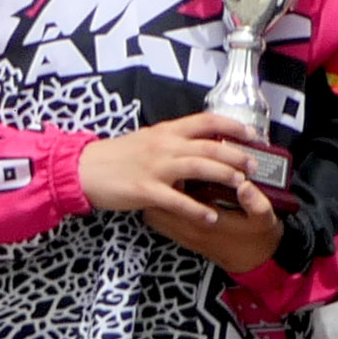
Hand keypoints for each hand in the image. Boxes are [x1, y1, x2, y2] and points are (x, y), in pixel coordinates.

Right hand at [80, 117, 273, 252]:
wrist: (83, 169)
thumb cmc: (114, 157)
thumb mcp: (146, 140)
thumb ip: (171, 142)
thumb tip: (195, 144)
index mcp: (165, 131)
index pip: (206, 121)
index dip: (232, 126)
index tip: (252, 134)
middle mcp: (164, 146)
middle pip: (209, 146)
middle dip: (236, 155)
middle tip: (254, 165)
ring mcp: (155, 168)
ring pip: (199, 167)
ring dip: (224, 176)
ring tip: (242, 185)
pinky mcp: (146, 190)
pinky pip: (177, 200)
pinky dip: (197, 209)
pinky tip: (211, 217)